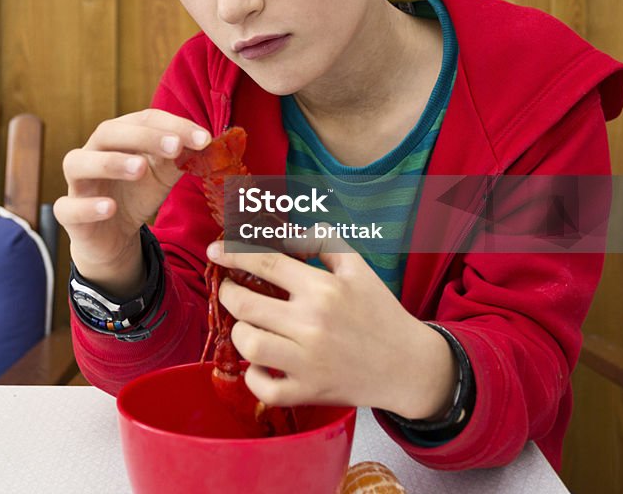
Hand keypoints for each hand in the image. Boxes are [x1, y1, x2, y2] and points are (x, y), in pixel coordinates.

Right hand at [55, 109, 210, 296]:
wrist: (114, 237)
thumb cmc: (136, 194)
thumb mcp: (163, 174)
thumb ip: (180, 157)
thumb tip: (207, 142)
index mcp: (118, 137)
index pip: (142, 119)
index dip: (173, 125)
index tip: (204, 139)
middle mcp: (92, 152)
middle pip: (108, 133)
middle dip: (143, 137)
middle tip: (174, 147)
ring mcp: (77, 182)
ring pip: (78, 162)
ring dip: (110, 162)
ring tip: (140, 168)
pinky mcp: (68, 213)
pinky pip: (67, 207)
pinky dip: (88, 207)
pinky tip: (110, 208)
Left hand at [208, 233, 456, 418]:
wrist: (409, 365)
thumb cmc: (380, 312)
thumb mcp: (358, 268)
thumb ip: (323, 242)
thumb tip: (287, 230)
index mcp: (323, 289)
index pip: (265, 263)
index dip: (232, 253)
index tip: (214, 250)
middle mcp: (312, 324)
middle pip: (246, 305)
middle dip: (228, 293)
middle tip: (229, 289)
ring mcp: (308, 362)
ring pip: (249, 345)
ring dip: (238, 332)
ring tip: (246, 325)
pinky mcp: (308, 392)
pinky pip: (264, 387)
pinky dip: (254, 376)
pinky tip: (260, 363)